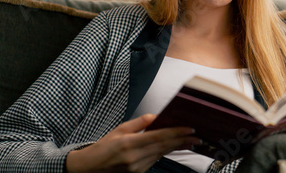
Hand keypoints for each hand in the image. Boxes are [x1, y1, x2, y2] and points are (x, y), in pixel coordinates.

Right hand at [66, 114, 199, 172]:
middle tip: (196, 136)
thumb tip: (156, 116)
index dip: (176, 133)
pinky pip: (155, 160)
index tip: (189, 129)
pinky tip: (174, 147)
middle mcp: (134, 158)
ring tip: (190, 140)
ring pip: (162, 154)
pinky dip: (165, 152)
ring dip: (176, 147)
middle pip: (164, 147)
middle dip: (182, 140)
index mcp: (129, 144)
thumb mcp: (119, 129)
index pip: (159, 137)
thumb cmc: (103, 147)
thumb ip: (139, 123)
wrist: (89, 169)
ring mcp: (137, 168)